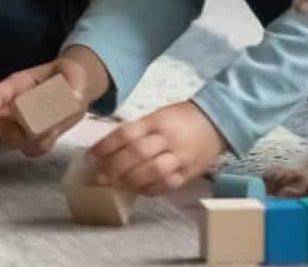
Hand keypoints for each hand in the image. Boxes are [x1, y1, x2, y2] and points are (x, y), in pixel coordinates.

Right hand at [0, 46, 109, 156]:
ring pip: (12, 141)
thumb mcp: (73, 73)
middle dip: (9, 133)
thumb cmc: (70, 74)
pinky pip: (31, 147)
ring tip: (49, 136)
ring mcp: (24, 123)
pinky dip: (40, 147)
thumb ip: (74, 84)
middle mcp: (15, 106)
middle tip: (29, 135)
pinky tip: (54, 136)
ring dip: (26, 143)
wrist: (77, 86)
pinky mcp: (37, 136)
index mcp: (16, 86)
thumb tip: (74, 97)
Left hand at [87, 101, 228, 194]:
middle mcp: (167, 138)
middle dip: (114, 167)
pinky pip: (168, 184)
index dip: (105, 147)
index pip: (126, 134)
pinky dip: (151, 189)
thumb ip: (136, 131)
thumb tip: (107, 149)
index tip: (90, 157)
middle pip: (137, 154)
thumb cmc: (180, 119)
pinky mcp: (190, 172)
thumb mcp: (157, 116)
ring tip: (115, 186)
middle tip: (98, 177)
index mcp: (155, 121)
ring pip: (153, 171)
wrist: (217, 122)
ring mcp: (180, 156)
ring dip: (130, 181)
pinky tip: (138, 191)